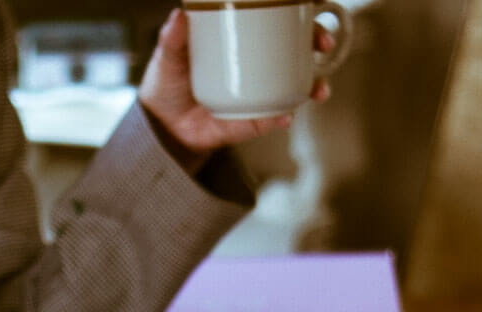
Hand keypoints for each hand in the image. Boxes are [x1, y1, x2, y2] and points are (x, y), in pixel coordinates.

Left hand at [138, 8, 334, 170]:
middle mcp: (255, 70)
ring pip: (293, 90)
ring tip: (316, 90)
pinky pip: (270, 120)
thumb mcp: (167, 57)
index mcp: (241, 46)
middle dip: (316, 50)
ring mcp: (255, 97)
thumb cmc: (166, 83)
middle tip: (322, 47)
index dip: (300, 23)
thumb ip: (172, 38)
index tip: (312, 18)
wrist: (159, 126)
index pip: (278, 29)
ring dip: (311, 88)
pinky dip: (280, 118)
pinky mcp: (248, 124)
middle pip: (295, 56)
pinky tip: (286, 115)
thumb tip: (178, 15)